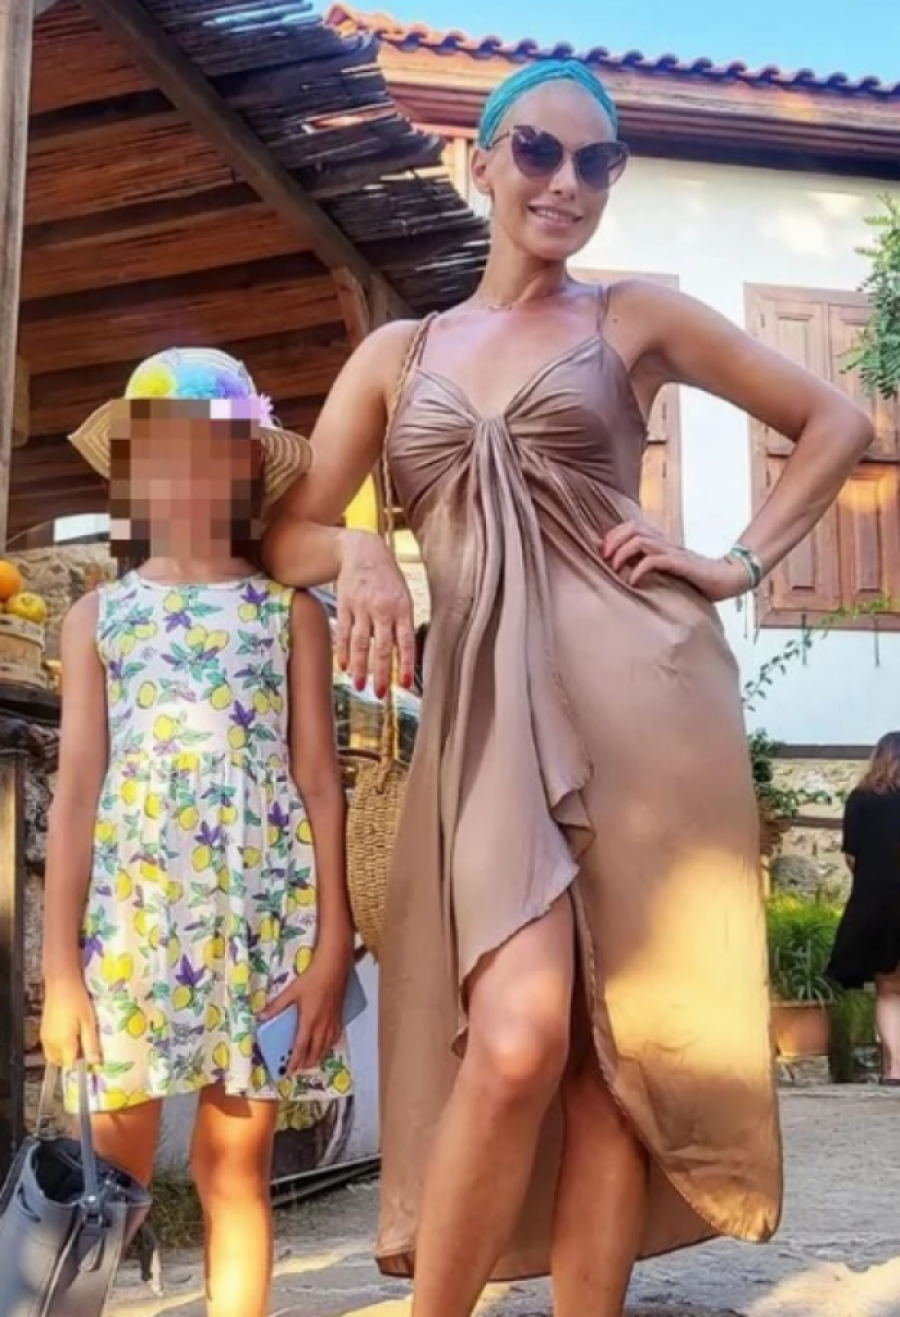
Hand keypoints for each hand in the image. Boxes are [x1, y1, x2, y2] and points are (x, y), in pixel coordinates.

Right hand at [41, 975, 101, 1069]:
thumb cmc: (78, 1000)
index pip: (70, 1064)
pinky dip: (59, 1045)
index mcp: (62, 1042)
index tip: (91, 1054)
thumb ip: (91, 1043)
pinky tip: (70, 1031)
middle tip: (85, 1046)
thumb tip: (96, 1063)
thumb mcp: (89, 1021)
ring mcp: (45, 1036)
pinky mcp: (43, 1029)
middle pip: (60, 1062)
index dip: (81, 1062)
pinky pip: (50, 1045)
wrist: (61, 982)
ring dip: (65, 1052)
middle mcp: (50, 1042)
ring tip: (78, 1038)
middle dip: (72, 1059)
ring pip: (54, 1054)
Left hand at [259, 945, 351, 1074]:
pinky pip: (335, 1038)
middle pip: (315, 1052)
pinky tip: (327, 1046)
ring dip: (318, 1057)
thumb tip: (261, 1016)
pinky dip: (329, 1046)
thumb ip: (276, 1006)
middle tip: (298, 1069)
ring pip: (326, 1047)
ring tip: (311, 1062)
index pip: (301, 1048)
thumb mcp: (291, 991)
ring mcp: (332, 1022)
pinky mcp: (340, 1017)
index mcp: (308, 1022)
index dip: (295, 1061)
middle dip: (306, 1063)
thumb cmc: (312, 979)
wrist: (334, 968)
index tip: (289, 1071)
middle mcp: (322, 1026)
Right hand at [335, 530, 415, 697]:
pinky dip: (343, 652)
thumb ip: (402, 624)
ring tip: (360, 686)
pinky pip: (343, 633)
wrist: (363, 551)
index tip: (405, 685)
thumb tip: (402, 656)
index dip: (406, 665)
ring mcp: (361, 607)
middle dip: (381, 673)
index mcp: (402, 608)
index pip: (405, 642)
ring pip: (359, 643)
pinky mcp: (344, 605)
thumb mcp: (403, 597)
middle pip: (381, 647)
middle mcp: (382, 609)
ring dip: (359, 667)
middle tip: (380, 694)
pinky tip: (344, 667)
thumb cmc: (388, 579)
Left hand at [602, 521, 750, 602]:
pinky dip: (638, 570)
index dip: (613, 534)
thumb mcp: (668, 570)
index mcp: (661, 542)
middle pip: (633, 527)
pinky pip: (654, 560)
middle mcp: (665, 543)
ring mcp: (673, 552)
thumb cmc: (697, 579)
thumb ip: (649, 565)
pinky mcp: (681, 564)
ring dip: (622, 553)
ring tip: (614, 568)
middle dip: (614, 540)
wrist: (728, 579)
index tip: (602, 551)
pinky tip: (632, 582)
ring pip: (640, 540)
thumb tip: (623, 570)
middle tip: (604, 558)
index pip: (632, 526)